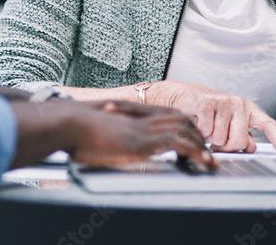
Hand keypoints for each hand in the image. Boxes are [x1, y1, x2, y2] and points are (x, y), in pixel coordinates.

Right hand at [63, 101, 215, 169]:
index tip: (191, 137)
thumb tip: (110, 146)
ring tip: (209, 159)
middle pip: (179, 118)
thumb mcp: (96, 132)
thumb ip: (109, 136)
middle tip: (205, 149)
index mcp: (131, 115)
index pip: (165, 114)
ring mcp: (142, 128)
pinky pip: (177, 143)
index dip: (182, 125)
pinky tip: (202, 161)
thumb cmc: (73, 129)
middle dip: (195, 133)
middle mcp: (140, 118)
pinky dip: (194, 151)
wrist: (66, 123)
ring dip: (199, 144)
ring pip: (183, 128)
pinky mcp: (141, 141)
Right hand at [147, 80, 275, 152]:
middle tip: (218, 138)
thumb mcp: (227, 122)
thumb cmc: (206, 110)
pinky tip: (200, 121)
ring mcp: (224, 101)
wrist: (183, 96)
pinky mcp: (208, 102)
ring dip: (210, 137)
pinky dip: (201, 131)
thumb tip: (252, 147)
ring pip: (221, 138)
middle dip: (226, 145)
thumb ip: (241, 134)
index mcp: (247, 109)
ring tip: (208, 126)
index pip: (268, 124)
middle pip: (240, 140)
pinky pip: (207, 130)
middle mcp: (239, 104)